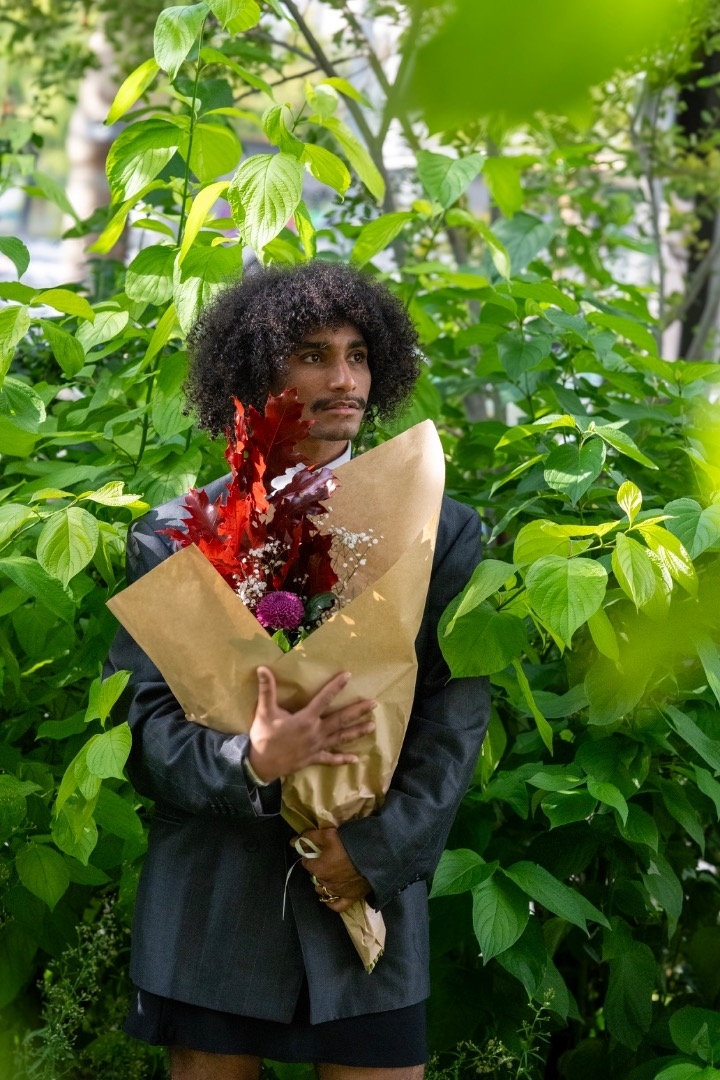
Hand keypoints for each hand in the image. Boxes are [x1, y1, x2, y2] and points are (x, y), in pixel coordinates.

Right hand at [247, 667, 375, 783]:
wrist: (260, 766)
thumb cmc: (263, 737)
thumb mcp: (264, 712)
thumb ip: (266, 690)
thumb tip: (262, 668)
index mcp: (305, 719)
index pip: (324, 699)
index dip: (336, 686)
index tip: (348, 676)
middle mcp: (316, 732)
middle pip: (341, 719)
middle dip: (358, 711)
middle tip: (374, 704)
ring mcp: (317, 747)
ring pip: (341, 738)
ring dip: (357, 732)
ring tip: (372, 726)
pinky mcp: (313, 759)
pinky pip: (331, 759)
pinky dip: (342, 759)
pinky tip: (355, 759)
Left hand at [295, 827, 371, 912]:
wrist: (374, 855)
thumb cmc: (349, 843)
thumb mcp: (328, 834)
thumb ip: (309, 837)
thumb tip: (292, 841)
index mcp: (319, 868)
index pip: (307, 863)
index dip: (310, 856)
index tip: (316, 851)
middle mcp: (326, 883)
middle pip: (315, 876)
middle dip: (318, 869)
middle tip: (326, 859)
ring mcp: (338, 892)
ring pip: (324, 890)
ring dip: (323, 883)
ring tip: (330, 875)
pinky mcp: (350, 898)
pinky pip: (337, 905)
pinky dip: (332, 902)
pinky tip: (331, 896)